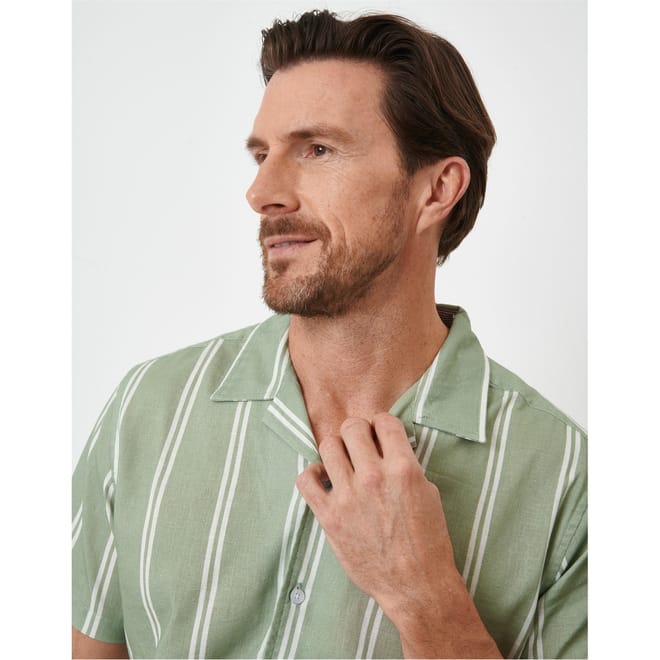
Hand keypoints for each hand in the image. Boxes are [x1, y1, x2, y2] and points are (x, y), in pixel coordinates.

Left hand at [295, 413, 500, 658]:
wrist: (415, 585)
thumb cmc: (427, 541)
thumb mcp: (427, 493)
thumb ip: (405, 465)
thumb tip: (386, 448)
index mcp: (403, 468)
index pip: (384, 421)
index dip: (381, 425)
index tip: (379, 434)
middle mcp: (374, 477)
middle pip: (352, 427)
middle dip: (357, 432)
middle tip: (360, 445)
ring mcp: (348, 496)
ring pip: (328, 446)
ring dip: (337, 449)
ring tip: (342, 461)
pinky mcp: (329, 516)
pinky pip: (305, 480)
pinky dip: (312, 474)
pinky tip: (324, 479)